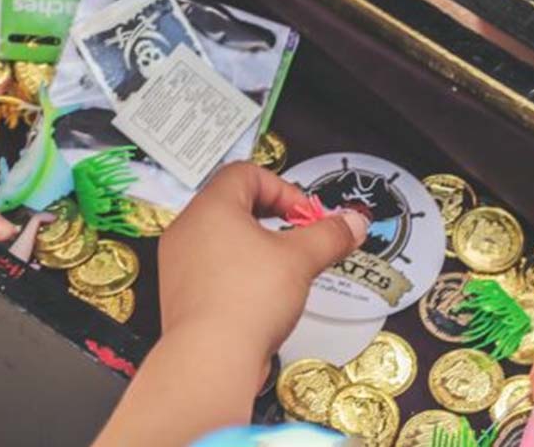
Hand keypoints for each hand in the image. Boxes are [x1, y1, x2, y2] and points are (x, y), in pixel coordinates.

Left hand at [94, 163, 365, 446]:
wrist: (210, 360)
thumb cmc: (249, 299)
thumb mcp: (301, 260)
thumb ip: (330, 235)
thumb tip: (355, 222)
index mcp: (210, 207)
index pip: (245, 173)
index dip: (282, 188)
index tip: (305, 217)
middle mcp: (187, 229)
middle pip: (233, 204)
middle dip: (273, 217)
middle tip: (299, 240)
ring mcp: (178, 263)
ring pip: (222, 239)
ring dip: (256, 247)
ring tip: (283, 270)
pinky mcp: (181, 295)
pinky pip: (212, 269)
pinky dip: (239, 273)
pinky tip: (260, 297)